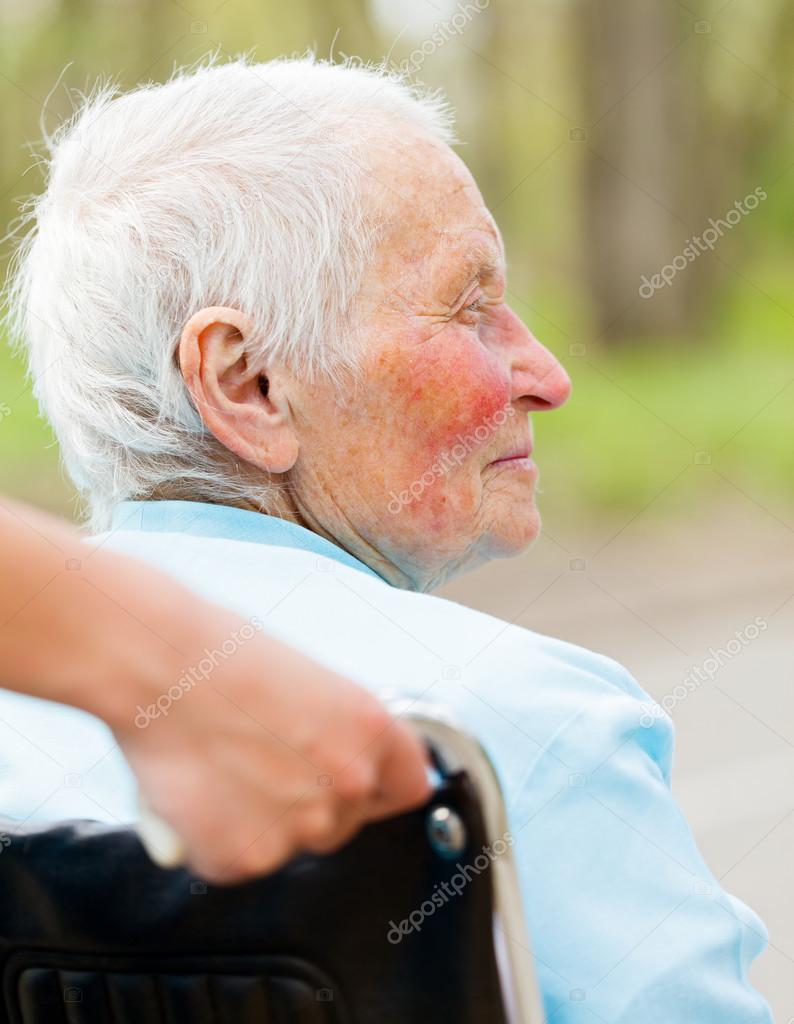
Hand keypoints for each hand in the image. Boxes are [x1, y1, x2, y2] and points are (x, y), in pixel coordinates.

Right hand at [0, 499, 429, 883]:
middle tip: (262, 762)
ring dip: (262, 821)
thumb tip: (334, 760)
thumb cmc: (220, 652)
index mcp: (371, 730)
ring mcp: (297, 827)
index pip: (410, 785)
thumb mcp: (309, 680)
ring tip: (222, 769)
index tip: (361, 782)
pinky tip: (196, 792)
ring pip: (292, 843)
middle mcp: (348, 783)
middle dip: (311, 800)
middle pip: (348, 820)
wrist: (154, 664)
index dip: (381, 784)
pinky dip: (214, 839)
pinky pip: (237, 860)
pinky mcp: (243, 857)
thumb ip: (337, 732)